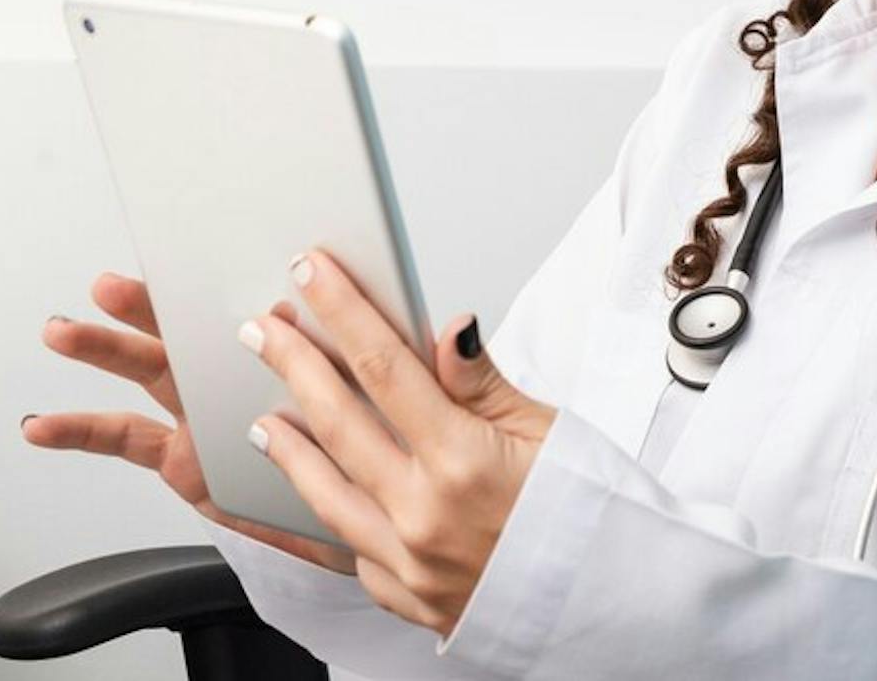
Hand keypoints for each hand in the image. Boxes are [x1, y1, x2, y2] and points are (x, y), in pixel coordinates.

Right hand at [24, 271, 355, 574]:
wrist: (370, 515)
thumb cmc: (377, 446)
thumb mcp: (379, 397)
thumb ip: (362, 356)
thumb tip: (331, 312)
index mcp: (284, 346)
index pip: (243, 300)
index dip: (215, 277)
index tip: (185, 251)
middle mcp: (236, 373)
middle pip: (185, 328)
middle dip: (146, 307)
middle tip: (110, 287)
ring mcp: (204, 412)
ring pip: (147, 368)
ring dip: (102, 349)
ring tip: (60, 332)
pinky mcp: (182, 456)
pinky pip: (123, 437)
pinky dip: (79, 429)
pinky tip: (40, 424)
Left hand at [239, 248, 557, 636]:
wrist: (614, 602)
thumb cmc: (592, 518)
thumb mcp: (550, 432)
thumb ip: (482, 384)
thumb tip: (446, 330)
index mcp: (464, 463)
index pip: (385, 368)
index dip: (342, 313)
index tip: (312, 274)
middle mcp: (425, 516)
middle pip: (339, 423)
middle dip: (293, 365)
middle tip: (263, 329)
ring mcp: (409, 564)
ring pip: (325, 494)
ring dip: (288, 448)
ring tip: (264, 417)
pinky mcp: (406, 599)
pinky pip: (349, 552)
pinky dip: (324, 518)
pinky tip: (313, 493)